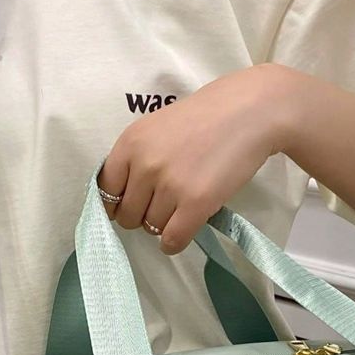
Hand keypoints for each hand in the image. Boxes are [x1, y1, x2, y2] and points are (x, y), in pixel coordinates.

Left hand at [97, 64, 282, 254]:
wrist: (250, 111)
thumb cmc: (206, 117)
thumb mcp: (157, 127)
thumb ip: (136, 157)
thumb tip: (121, 196)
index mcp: (130, 143)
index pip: (105, 190)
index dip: (116, 202)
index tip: (130, 204)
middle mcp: (144, 165)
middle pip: (126, 215)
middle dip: (141, 215)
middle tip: (162, 204)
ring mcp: (169, 185)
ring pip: (150, 228)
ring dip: (163, 224)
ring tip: (180, 208)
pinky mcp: (195, 203)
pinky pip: (172, 239)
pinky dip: (174, 243)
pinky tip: (181, 233)